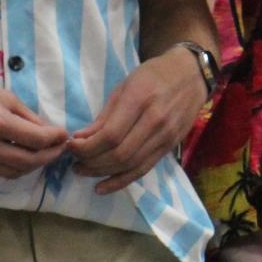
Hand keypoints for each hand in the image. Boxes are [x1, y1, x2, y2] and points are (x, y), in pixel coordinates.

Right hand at [0, 72, 68, 176]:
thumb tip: (47, 131)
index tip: (63, 135)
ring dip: (31, 166)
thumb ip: (25, 115)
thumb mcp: (0, 95)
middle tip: (58, 149)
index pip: (37, 140)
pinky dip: (10, 166)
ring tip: (41, 155)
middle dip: (48, 157)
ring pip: (11, 172)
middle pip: (27, 162)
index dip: (55, 140)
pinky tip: (16, 156)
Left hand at [69, 50, 210, 193]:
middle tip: (75, 161)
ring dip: (102, 172)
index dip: (86, 147)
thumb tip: (80, 140)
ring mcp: (165, 136)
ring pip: (130, 165)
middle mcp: (155, 120)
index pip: (110, 135)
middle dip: (91, 162)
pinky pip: (143, 169)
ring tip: (83, 170)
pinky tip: (102, 187)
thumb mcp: (125, 85)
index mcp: (140, 99)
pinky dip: (121, 182)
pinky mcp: (169, 146)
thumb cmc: (154, 75)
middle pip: (119, 154)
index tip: (70, 147)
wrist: (192, 74)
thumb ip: (104, 115)